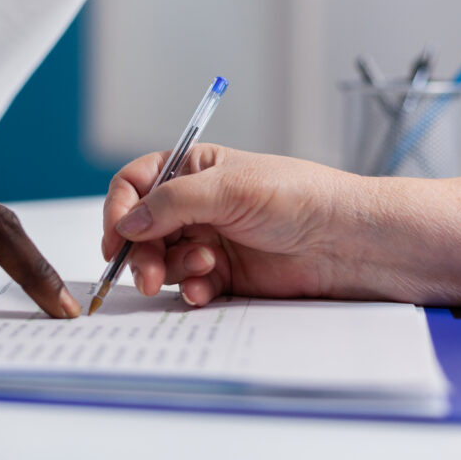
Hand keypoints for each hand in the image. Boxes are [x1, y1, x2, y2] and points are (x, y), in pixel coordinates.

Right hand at [101, 144, 363, 306]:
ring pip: (160, 261)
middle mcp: (194, 204)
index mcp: (193, 169)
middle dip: (141, 252)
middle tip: (148, 274)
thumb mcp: (228, 188)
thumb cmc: (298, 198)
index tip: (116, 238)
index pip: (135, 184)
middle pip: (141, 230)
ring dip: (173, 268)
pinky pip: (187, 287)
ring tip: (206, 267)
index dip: (119, 210)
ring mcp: (206, 240)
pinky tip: (208, 288)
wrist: (344, 242)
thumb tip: (127, 222)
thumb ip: (171, 202)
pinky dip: (191, 290)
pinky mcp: (221, 275)